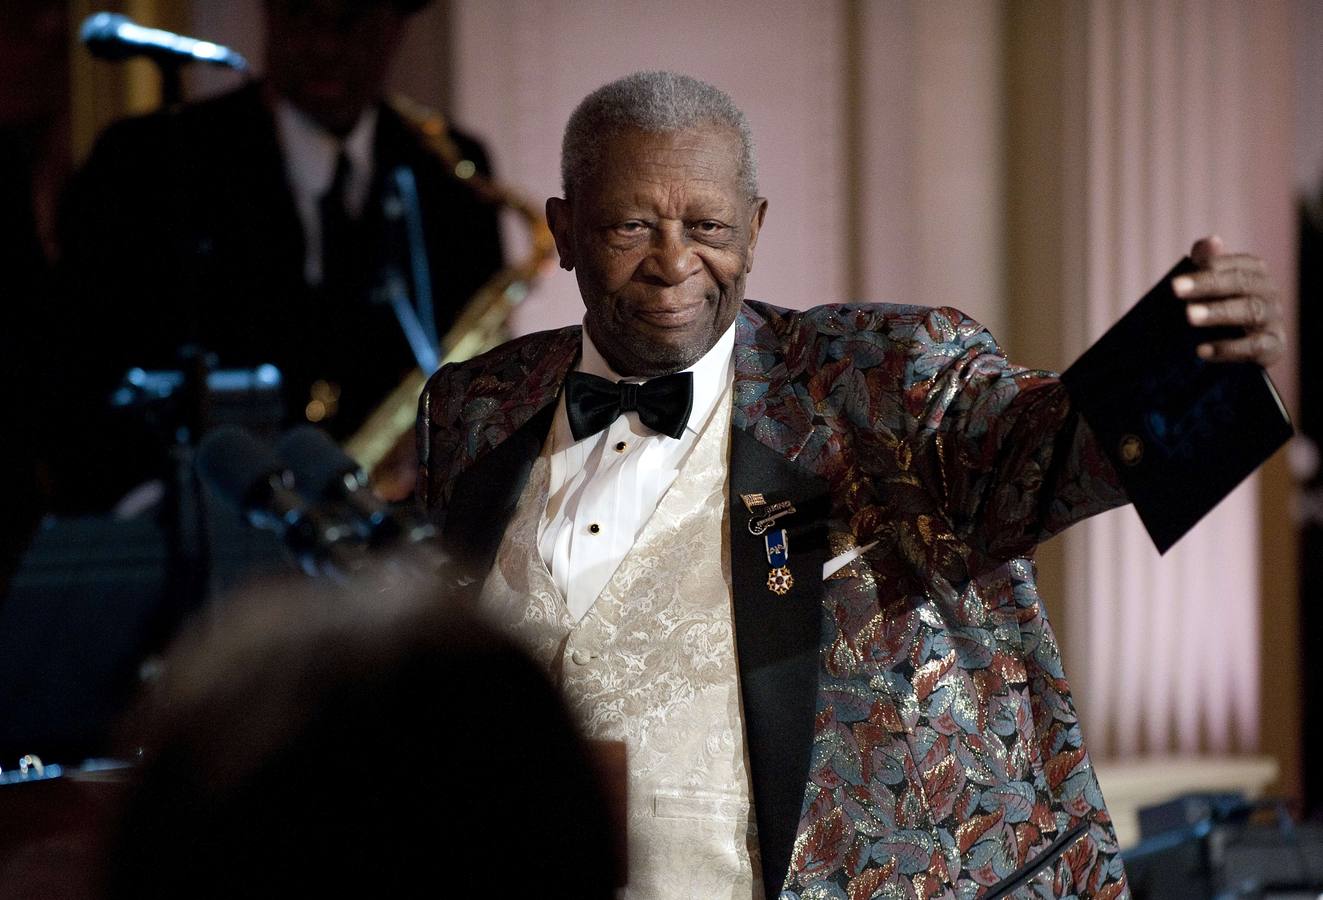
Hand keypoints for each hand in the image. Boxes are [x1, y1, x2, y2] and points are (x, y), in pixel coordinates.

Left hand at [1173, 235, 1284, 366]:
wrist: (1238, 349)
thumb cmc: (1221, 309)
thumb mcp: (1211, 286)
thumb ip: (1207, 264)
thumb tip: (1209, 241)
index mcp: (1254, 273)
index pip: (1235, 264)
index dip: (1209, 266)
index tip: (1178, 279)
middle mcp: (1268, 292)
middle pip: (1241, 283)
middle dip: (1208, 285)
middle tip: (1175, 290)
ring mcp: (1273, 319)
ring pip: (1250, 311)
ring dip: (1218, 312)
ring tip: (1189, 316)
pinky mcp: (1274, 346)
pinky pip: (1254, 347)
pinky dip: (1228, 348)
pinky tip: (1202, 351)